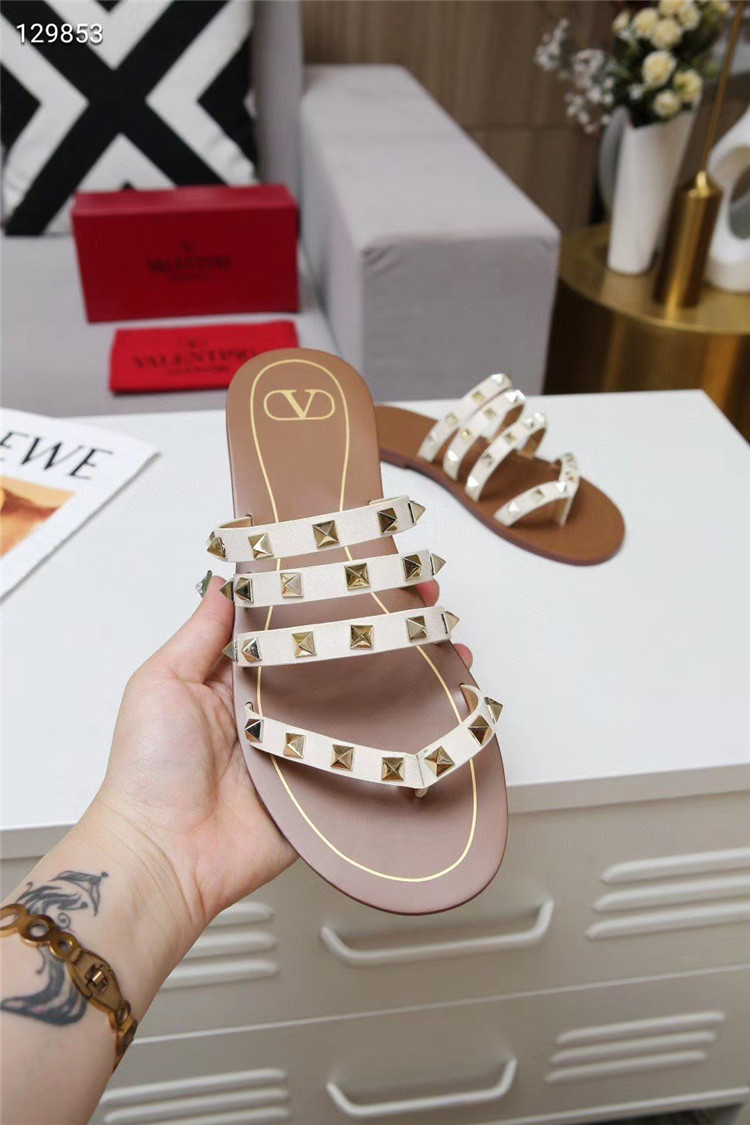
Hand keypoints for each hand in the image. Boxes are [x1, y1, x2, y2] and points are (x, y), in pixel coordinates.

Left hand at [90, 576, 473, 938]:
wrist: (164, 857)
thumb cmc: (149, 769)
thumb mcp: (162, 681)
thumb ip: (202, 632)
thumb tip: (228, 579)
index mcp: (240, 678)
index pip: (295, 625)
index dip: (328, 596)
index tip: (366, 567)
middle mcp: (278, 708)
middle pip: (339, 660)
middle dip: (383, 629)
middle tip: (426, 599)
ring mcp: (306, 748)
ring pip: (365, 705)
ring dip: (408, 677)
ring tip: (449, 649)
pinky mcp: (326, 789)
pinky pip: (369, 759)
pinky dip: (405, 740)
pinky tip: (439, 714)